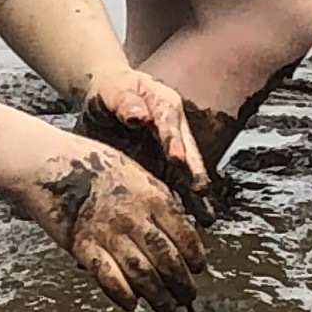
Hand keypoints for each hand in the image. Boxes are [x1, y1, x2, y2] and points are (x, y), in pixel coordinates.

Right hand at [12, 135, 203, 311]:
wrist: (46, 161)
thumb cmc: (88, 162)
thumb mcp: (134, 171)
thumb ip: (155, 198)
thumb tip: (176, 224)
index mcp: (151, 196)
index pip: (184, 234)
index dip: (195, 257)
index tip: (198, 268)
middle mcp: (133, 217)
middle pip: (168, 260)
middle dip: (182, 284)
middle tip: (187, 296)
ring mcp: (108, 233)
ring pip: (143, 274)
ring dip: (157, 296)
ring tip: (165, 307)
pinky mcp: (83, 247)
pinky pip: (109, 278)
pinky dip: (123, 295)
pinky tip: (131, 303)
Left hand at [78, 65, 207, 205]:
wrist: (106, 98)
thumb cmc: (111, 91)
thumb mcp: (114, 90)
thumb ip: (125, 102)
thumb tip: (139, 117)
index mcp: (164, 103)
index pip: (169, 122)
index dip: (173, 141)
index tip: (177, 158)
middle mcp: (174, 127)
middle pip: (187, 150)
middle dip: (193, 171)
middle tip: (200, 190)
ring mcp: (171, 148)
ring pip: (186, 170)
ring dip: (194, 191)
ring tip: (205, 214)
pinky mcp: (163, 165)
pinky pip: (175, 183)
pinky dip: (182, 201)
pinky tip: (189, 220)